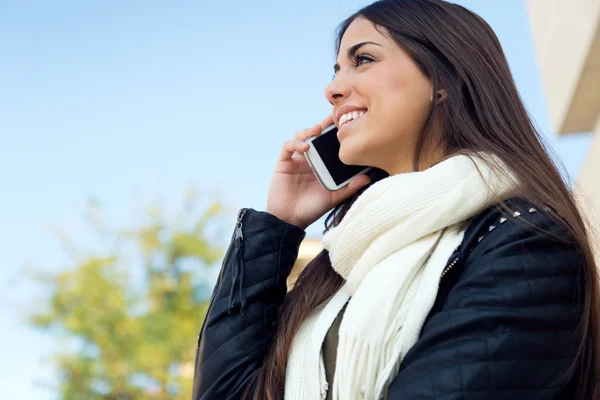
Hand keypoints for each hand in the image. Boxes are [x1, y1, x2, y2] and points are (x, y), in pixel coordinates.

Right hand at [266, 115, 370, 229]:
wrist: (290, 220)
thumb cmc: (311, 209)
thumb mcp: (334, 197)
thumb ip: (349, 187)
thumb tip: (367, 177)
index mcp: (322, 165)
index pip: (330, 145)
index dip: (336, 133)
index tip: (347, 123)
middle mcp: (309, 160)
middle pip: (316, 136)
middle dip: (324, 125)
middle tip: (334, 116)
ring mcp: (296, 160)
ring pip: (301, 136)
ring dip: (309, 131)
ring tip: (318, 129)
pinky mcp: (284, 163)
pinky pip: (288, 147)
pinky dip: (296, 143)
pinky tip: (306, 146)